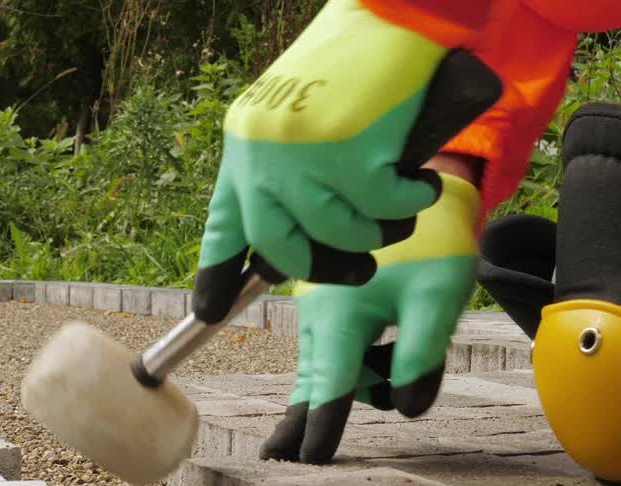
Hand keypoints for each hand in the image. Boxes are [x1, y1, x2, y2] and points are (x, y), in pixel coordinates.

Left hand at [193, 0, 458, 322]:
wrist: (392, 9)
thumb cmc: (355, 61)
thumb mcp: (297, 113)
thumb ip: (286, 167)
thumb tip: (287, 237)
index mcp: (244, 144)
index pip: (224, 222)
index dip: (217, 271)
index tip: (211, 311)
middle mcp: (261, 152)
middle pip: (278, 246)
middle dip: (319, 268)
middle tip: (355, 271)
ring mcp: (301, 154)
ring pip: (337, 234)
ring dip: (375, 231)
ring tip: (395, 206)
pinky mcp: (349, 152)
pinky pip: (382, 210)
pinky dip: (409, 202)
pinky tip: (418, 182)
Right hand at [260, 172, 480, 463]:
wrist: (425, 197)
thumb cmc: (433, 245)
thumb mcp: (436, 301)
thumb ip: (421, 357)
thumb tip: (407, 408)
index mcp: (339, 315)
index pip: (332, 385)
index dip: (322, 425)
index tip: (309, 458)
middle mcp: (319, 314)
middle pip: (315, 380)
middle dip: (300, 418)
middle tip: (279, 457)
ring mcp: (320, 309)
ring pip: (332, 365)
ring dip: (364, 379)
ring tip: (408, 359)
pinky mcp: (329, 305)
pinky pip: (337, 348)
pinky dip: (358, 363)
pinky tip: (392, 352)